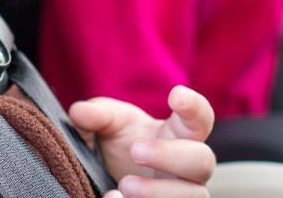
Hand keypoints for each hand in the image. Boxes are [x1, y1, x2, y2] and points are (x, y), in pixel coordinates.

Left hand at [67, 85, 215, 197]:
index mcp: (180, 135)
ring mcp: (184, 193)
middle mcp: (190, 167)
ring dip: (159, 192)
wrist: (111, 177)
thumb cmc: (120, 144)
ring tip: (124, 186)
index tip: (175, 94)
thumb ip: (97, 115)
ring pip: (194, 196)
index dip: (194, 106)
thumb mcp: (108, 124)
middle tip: (135, 151)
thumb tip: (79, 112)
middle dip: (170, 156)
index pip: (200, 118)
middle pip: (203, 160)